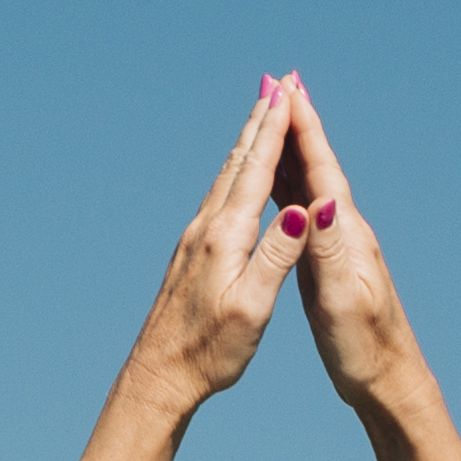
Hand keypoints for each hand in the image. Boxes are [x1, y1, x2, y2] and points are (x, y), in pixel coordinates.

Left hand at [133, 83, 298, 408]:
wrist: (159, 377)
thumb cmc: (209, 351)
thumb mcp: (252, 306)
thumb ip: (277, 255)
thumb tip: (302, 208)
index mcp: (226, 236)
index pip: (258, 171)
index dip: (275, 130)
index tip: (288, 93)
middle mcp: (206, 229)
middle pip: (239, 163)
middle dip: (260, 122)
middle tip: (276, 83)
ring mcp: (194, 240)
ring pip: (226, 177)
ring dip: (247, 142)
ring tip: (260, 113)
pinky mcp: (190, 254)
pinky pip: (217, 197)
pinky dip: (234, 172)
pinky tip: (235, 173)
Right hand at [273, 78, 432, 413]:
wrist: (385, 380)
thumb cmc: (363, 346)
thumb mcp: (341, 299)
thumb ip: (330, 249)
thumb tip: (323, 201)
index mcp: (347, 234)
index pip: (322, 168)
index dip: (304, 126)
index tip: (287, 85)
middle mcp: (346, 230)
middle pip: (317, 164)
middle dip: (297, 123)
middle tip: (280, 81)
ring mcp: (338, 245)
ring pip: (310, 183)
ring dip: (293, 149)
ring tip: (277, 116)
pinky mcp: (329, 262)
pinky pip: (305, 211)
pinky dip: (291, 186)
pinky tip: (280, 180)